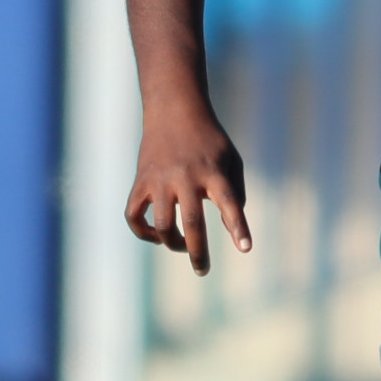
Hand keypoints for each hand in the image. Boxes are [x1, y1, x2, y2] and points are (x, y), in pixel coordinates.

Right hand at [125, 109, 251, 274]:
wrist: (175, 110)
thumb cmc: (210, 141)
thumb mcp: (231, 160)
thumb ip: (235, 195)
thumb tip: (231, 231)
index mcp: (214, 171)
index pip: (229, 202)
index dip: (238, 227)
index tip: (245, 248)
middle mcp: (186, 177)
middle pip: (193, 222)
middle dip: (198, 252)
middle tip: (203, 270)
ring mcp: (160, 180)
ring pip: (163, 225)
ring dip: (173, 243)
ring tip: (184, 247)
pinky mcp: (141, 182)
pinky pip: (134, 216)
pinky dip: (144, 232)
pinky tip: (157, 235)